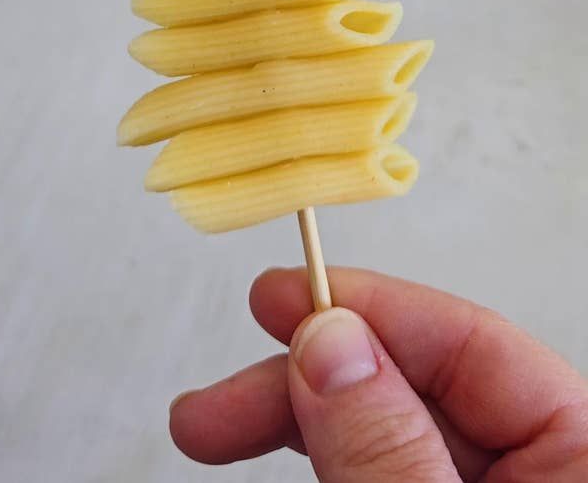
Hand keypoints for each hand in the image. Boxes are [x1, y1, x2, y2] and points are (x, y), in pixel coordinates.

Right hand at [170, 267, 587, 480]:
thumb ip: (390, 450)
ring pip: (385, 439)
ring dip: (297, 423)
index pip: (472, 343)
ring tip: (214, 431)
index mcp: (581, 456)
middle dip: (305, 384)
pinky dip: (323, 463)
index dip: (368, 309)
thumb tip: (330, 341)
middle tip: (215, 403)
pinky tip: (275, 457)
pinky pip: (382, 479)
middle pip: (413, 390)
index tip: (279, 299)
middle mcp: (543, 474)